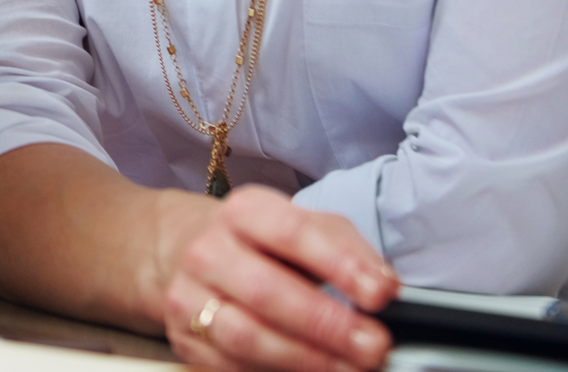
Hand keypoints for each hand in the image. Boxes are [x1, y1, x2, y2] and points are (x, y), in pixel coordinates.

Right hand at [164, 187, 397, 371]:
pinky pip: (231, 366)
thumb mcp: (307, 227)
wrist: (195, 253)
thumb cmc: (266, 245)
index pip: (291, 234)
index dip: (339, 265)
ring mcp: (189, 296)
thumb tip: (383, 285)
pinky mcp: (184, 338)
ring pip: (246, 336)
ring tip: (350, 368)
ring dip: (306, 359)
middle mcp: (208, 251)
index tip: (381, 294)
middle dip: (327, 324)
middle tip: (373, 346)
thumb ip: (348, 250)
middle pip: (266, 291)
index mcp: (243, 212)